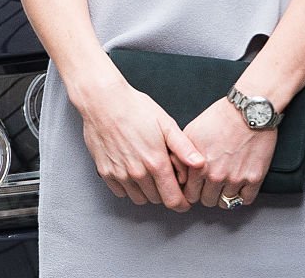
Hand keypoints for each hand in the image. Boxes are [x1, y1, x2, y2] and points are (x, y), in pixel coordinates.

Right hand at [79, 82, 204, 210]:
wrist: (104, 101)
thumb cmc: (135, 108)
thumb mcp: (165, 123)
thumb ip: (184, 148)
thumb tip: (201, 164)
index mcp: (156, 162)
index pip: (173, 200)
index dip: (182, 203)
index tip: (184, 200)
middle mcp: (137, 173)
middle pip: (157, 200)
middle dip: (165, 192)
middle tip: (166, 175)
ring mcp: (120, 175)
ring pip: (139, 198)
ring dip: (148, 191)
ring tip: (150, 172)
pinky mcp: (106, 173)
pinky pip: (121, 192)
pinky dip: (130, 187)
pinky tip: (133, 171)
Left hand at [178, 98, 276, 207]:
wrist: (249, 109)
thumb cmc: (221, 116)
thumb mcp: (191, 131)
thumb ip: (181, 154)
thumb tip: (175, 171)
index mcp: (198, 167)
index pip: (189, 195)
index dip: (192, 190)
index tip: (197, 186)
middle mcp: (216, 176)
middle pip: (206, 201)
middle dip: (207, 192)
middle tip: (211, 183)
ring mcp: (235, 179)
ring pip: (225, 203)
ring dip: (224, 194)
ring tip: (225, 182)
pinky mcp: (254, 178)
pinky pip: (245, 200)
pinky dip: (242, 195)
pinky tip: (239, 184)